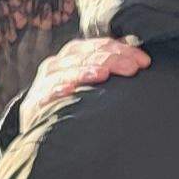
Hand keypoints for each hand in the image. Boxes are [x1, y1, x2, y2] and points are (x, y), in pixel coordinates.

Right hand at [18, 37, 147, 129]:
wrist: (41, 132)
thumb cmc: (74, 104)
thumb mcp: (93, 83)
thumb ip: (111, 67)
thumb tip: (140, 58)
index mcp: (73, 55)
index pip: (99, 46)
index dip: (122, 50)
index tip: (144, 61)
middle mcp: (57, 64)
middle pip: (86, 55)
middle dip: (111, 59)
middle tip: (132, 68)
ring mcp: (45, 82)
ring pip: (67, 70)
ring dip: (87, 70)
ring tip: (104, 73)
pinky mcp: (35, 102)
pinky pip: (48, 92)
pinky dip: (59, 88)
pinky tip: (71, 89)